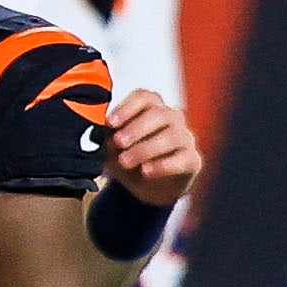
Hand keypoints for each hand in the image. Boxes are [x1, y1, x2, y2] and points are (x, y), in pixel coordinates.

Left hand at [103, 90, 200, 206]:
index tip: (110, 122)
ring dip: (145, 148)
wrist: (146, 190)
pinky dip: (162, 165)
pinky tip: (145, 172)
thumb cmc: (128, 158)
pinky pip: (182, 159)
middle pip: (159, 114)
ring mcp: (185, 138)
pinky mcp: (192, 160)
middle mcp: (172, 118)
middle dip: (136, 128)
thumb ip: (106, 134)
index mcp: (152, 108)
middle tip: (117, 142)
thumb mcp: (112, 147)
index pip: (144, 97)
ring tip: (125, 161)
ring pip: (172, 136)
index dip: (127, 107)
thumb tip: (94, 126)